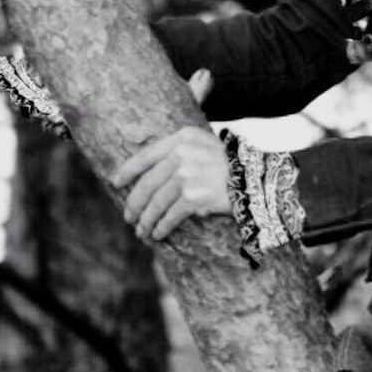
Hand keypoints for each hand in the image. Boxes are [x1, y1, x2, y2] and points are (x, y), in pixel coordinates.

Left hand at [112, 71, 228, 240]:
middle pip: (147, 183)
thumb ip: (179, 150)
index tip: (116, 183)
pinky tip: (158, 234)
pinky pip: (169, 217)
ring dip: (146, 220)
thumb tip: (148, 170)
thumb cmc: (228, 164)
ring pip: (155, 203)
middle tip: (128, 216)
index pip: (146, 154)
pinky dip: (161, 228)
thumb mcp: (203, 144)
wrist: (255, 180)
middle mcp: (182, 154)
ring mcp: (187, 176)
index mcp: (182, 137)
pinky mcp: (193, 198)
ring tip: (142, 230)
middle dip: (134, 204)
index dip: (127, 170)